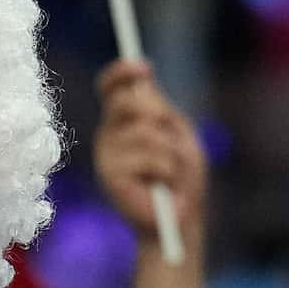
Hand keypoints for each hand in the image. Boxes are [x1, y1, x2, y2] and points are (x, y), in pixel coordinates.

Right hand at [92, 61, 205, 247]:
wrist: (179, 220)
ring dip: (172, 153)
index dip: (122, 72)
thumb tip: (144, 87)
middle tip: (169, 134)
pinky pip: (151, 159)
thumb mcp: (178, 136)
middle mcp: (109, 134)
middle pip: (125, 102)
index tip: (144, 67)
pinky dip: (169, 171)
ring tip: (172, 174)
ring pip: (147, 133)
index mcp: (123, 120)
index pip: (111, 87)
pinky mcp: (110, 177)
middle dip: (156, 113)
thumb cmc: (181, 178)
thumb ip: (162, 111)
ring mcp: (107, 155)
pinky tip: (163, 187)